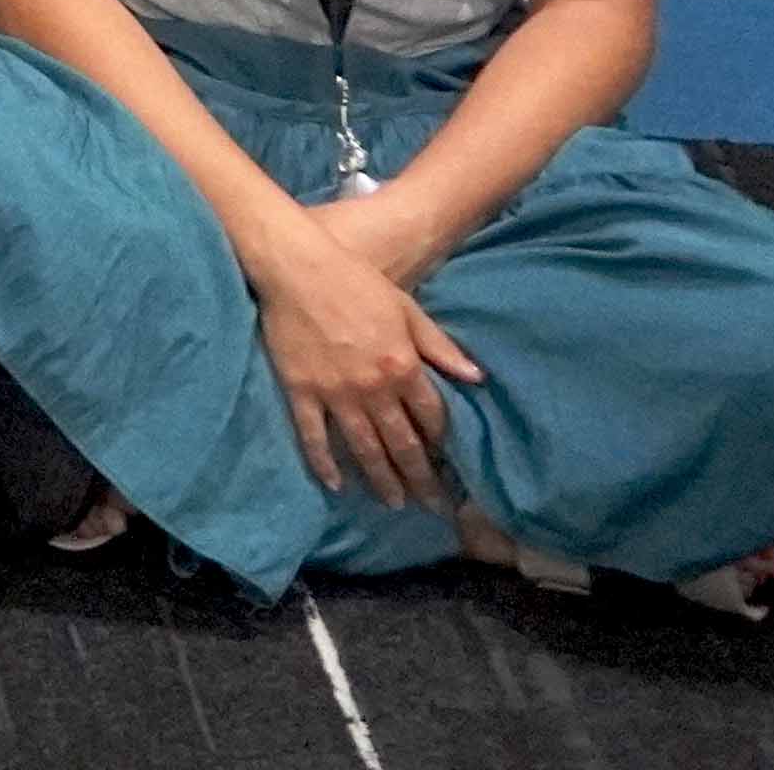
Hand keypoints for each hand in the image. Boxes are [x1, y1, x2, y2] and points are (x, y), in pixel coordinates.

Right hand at [247, 205, 480, 506]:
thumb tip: (476, 378)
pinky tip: (336, 485)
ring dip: (381, 480)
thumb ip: (440, 347)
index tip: (451, 468)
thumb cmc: (355, 282)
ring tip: (393, 504)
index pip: (431, 418)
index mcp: (403, 367)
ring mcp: (335, 395)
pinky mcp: (301, 393)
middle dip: (420, 478)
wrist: (296, 267)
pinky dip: (325, 464)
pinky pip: (314, 437)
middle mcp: (373, 389)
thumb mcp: (407, 309)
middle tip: (432, 506)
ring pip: (363, 449)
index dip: (443, 445)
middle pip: (402, 444)